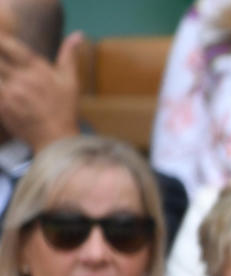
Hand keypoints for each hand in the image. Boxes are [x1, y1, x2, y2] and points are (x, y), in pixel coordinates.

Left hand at [0, 31, 82, 150]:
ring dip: (1, 77)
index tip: (5, 47)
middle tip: (8, 71)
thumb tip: (78, 34)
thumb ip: (68, 55)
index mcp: (36, 68)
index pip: (9, 45)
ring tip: (9, 84)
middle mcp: (21, 78)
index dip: (4, 43)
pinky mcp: (3, 107)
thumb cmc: (64, 110)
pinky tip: (7, 94)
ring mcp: (10, 93)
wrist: (57, 140)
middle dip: (1, 61)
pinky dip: (0, 91)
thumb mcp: (70, 81)